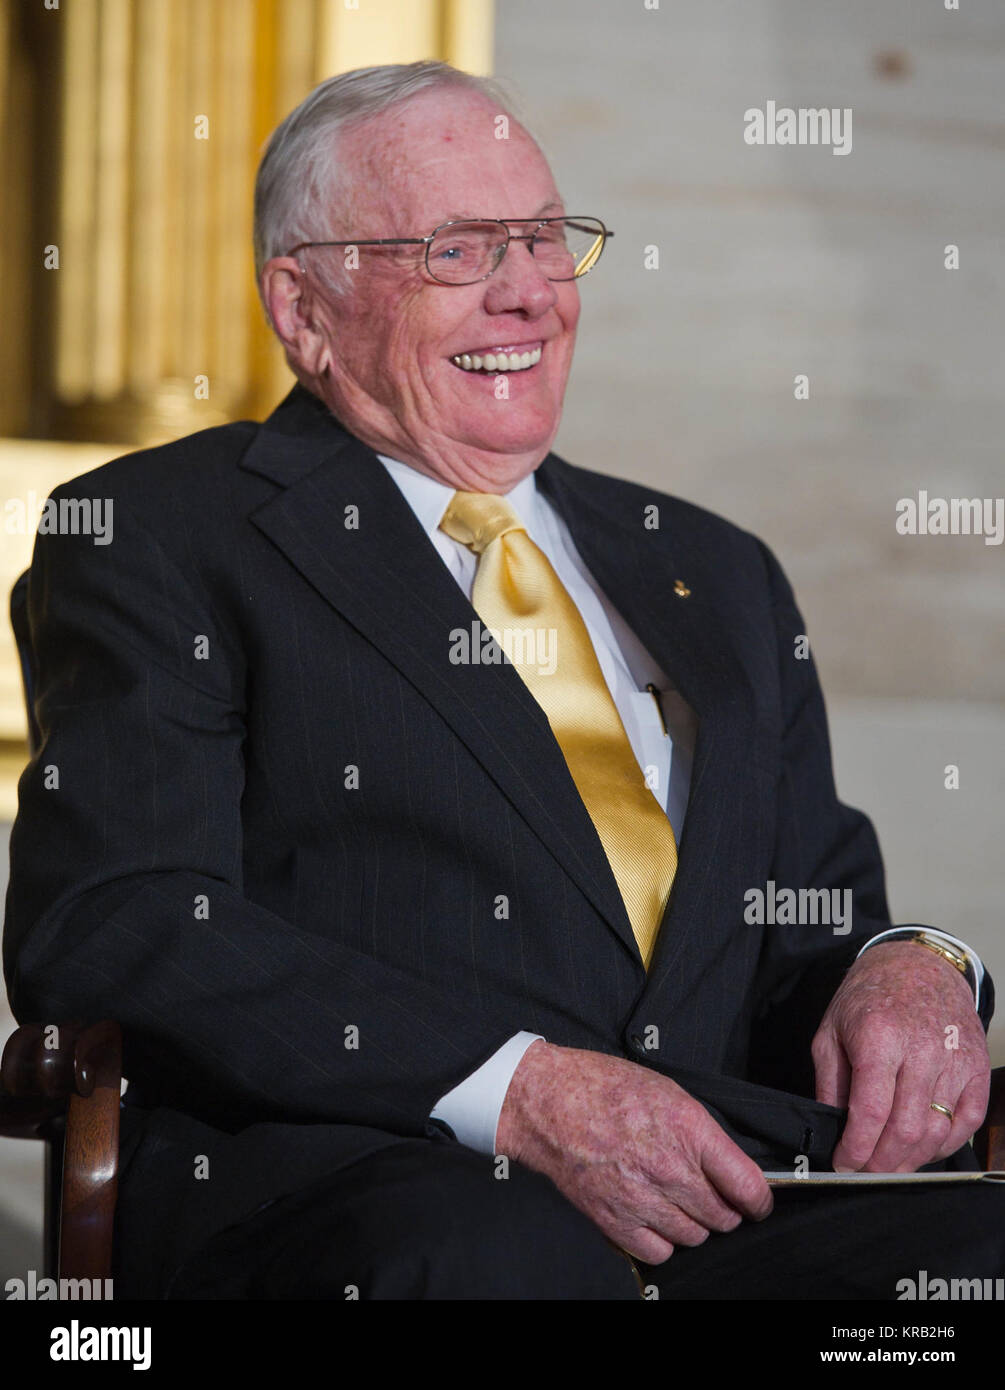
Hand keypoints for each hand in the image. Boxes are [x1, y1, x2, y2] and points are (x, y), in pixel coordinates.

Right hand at [495, 1041, 771, 1264]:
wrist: (549, 1103)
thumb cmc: (603, 1088)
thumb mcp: (668, 1092)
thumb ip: (703, 1133)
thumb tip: (731, 1166)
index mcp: (689, 1130)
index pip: (748, 1186)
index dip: (760, 1200)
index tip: (757, 1202)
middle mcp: (669, 1168)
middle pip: (723, 1218)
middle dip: (725, 1210)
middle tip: (712, 1196)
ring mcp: (642, 1198)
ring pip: (695, 1237)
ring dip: (694, 1225)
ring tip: (679, 1202)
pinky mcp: (615, 1220)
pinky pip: (659, 1251)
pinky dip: (663, 1240)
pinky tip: (655, 1218)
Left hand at [812, 940, 989, 1171]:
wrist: (917, 965)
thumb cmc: (869, 997)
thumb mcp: (831, 1030)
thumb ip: (831, 1083)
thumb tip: (833, 1130)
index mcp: (880, 1037)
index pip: (871, 1111)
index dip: (856, 1148)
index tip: (844, 1163)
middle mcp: (922, 1050)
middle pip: (907, 1129)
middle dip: (882, 1163)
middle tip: (865, 1170)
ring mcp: (955, 1061)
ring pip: (937, 1132)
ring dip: (911, 1159)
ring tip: (889, 1163)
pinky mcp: (977, 1069)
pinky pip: (967, 1123)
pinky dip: (945, 1144)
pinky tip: (922, 1147)